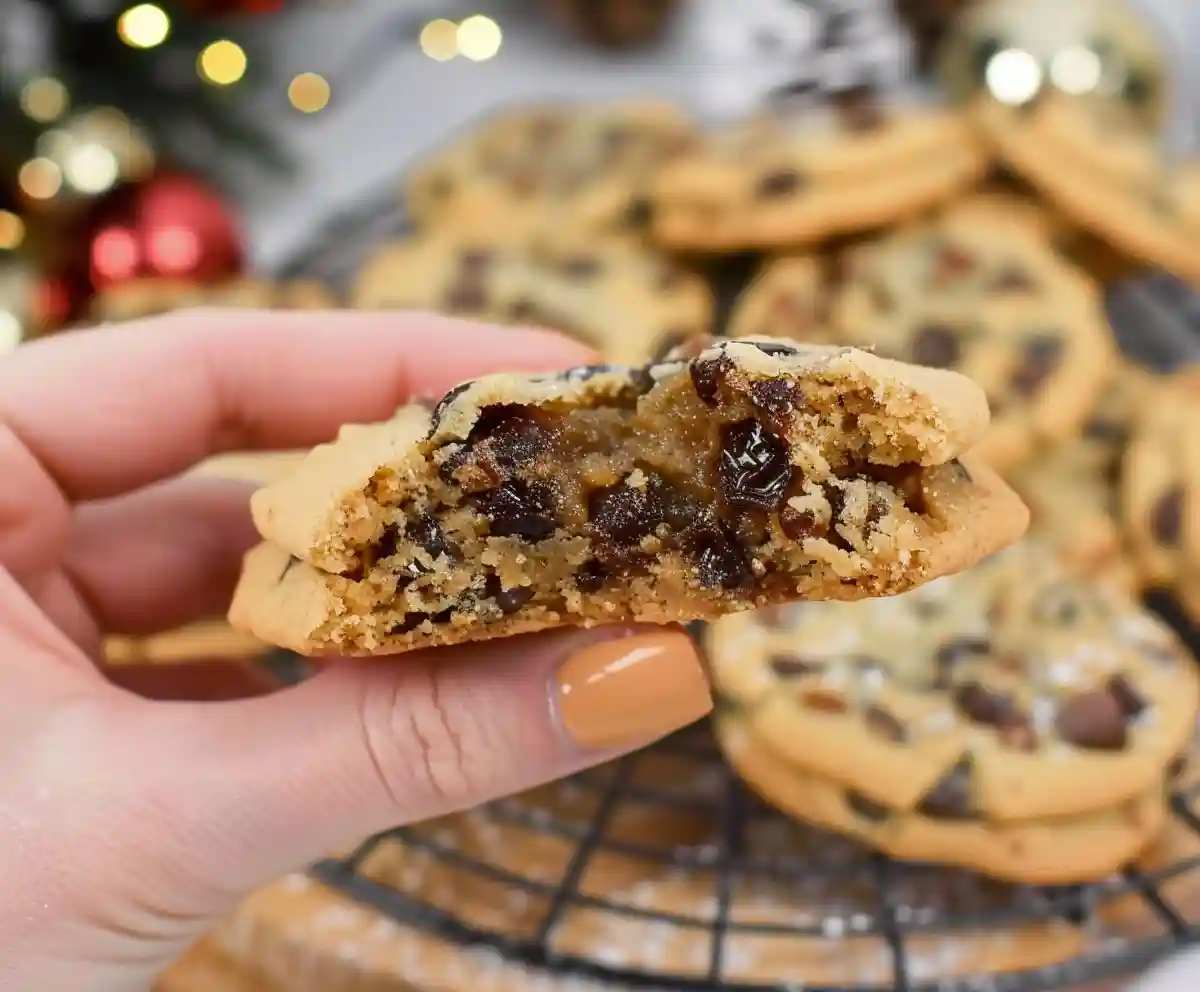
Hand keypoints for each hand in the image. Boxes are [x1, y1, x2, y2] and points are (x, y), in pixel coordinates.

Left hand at [0, 310, 709, 990]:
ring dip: (383, 604)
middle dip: (410, 498)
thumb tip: (633, 680)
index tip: (550, 378)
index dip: (393, 365)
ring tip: (533, 603)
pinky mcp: (65, 712)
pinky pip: (223, 665)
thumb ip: (398, 750)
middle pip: (239, 472)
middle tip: (569, 497)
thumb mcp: (156, 828)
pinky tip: (429, 690)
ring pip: (240, 582)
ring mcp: (21, 626)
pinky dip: (326, 680)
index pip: (204, 369)